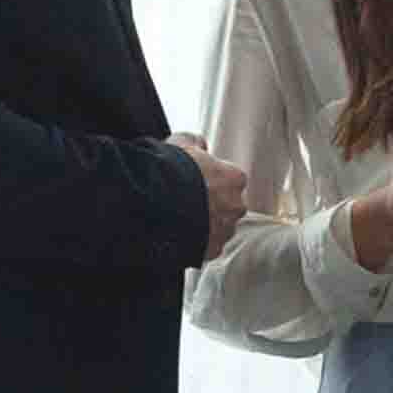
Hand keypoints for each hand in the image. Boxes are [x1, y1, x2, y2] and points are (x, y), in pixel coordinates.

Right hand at [169, 133, 250, 262]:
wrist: (155, 205)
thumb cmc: (170, 170)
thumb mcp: (180, 143)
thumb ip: (194, 141)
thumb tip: (200, 144)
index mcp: (234, 178)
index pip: (229, 179)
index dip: (209, 180)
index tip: (193, 181)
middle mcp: (236, 206)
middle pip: (227, 206)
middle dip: (210, 205)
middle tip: (184, 202)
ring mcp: (225, 230)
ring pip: (218, 228)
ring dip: (203, 226)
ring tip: (177, 220)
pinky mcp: (211, 251)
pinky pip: (205, 247)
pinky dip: (194, 243)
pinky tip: (176, 235)